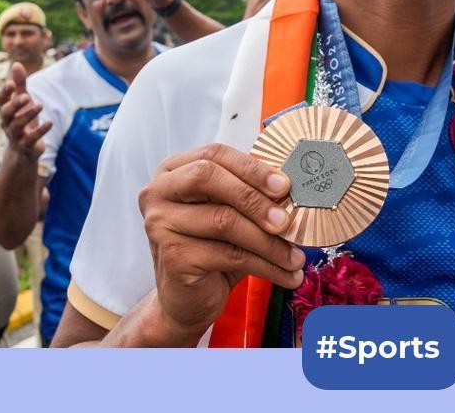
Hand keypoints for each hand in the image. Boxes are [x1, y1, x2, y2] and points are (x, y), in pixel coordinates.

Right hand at [0, 62, 52, 161]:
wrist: (23, 152)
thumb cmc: (22, 122)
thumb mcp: (22, 103)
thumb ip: (20, 84)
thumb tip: (16, 63)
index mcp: (6, 111)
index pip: (1, 100)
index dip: (5, 92)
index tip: (11, 83)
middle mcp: (8, 122)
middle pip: (6, 113)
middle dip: (15, 104)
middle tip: (26, 96)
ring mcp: (16, 135)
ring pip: (17, 126)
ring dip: (28, 115)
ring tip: (40, 105)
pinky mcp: (26, 146)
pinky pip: (31, 139)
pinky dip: (40, 131)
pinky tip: (50, 123)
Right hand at [137, 143, 304, 343]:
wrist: (187, 300)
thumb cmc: (213, 249)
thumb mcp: (231, 214)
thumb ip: (250, 193)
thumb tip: (290, 185)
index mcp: (172, 171)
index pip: (213, 154)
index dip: (251, 167)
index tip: (284, 185)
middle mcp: (158, 193)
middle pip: (209, 178)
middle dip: (255, 198)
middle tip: (287, 221)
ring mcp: (159, 224)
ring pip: (224, 220)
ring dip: (269, 241)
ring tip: (297, 257)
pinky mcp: (173, 256)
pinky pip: (229, 254)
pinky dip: (266, 265)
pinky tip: (286, 274)